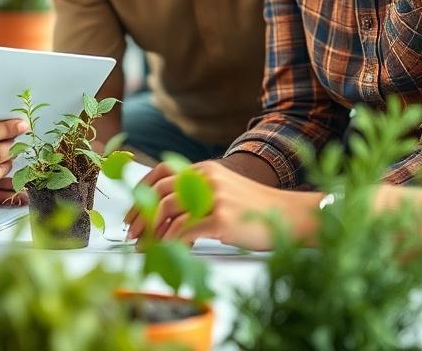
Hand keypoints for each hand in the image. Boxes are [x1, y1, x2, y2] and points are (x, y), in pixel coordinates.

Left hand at [125, 160, 318, 249]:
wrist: (290, 216)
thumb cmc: (257, 210)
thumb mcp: (225, 191)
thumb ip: (198, 196)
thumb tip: (165, 216)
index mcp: (204, 170)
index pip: (161, 173)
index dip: (140, 192)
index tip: (131, 212)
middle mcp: (206, 178)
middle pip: (158, 194)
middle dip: (140, 217)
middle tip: (132, 235)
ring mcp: (214, 197)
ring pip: (167, 211)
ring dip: (152, 233)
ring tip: (148, 248)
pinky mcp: (221, 218)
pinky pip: (184, 231)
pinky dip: (171, 243)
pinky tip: (171, 251)